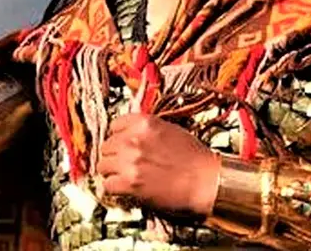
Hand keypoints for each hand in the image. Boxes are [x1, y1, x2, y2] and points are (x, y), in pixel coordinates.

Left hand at [94, 113, 219, 216]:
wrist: (207, 181)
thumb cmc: (196, 158)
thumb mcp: (170, 130)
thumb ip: (146, 130)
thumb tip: (129, 135)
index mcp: (143, 122)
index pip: (114, 125)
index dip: (118, 137)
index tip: (120, 144)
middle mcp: (133, 139)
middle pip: (106, 146)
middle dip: (114, 155)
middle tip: (123, 164)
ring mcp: (130, 161)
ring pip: (103, 165)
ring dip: (111, 172)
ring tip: (123, 177)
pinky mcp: (130, 182)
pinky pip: (107, 184)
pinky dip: (114, 188)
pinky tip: (123, 188)